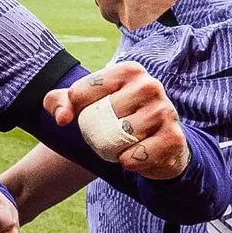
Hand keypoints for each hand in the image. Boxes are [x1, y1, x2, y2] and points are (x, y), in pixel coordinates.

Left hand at [44, 61, 190, 179]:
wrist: (156, 146)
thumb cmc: (114, 120)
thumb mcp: (83, 106)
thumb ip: (58, 103)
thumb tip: (63, 118)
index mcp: (128, 70)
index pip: (80, 92)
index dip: (74, 111)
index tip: (84, 115)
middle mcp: (150, 85)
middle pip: (99, 116)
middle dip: (97, 132)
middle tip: (109, 133)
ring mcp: (164, 111)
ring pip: (117, 137)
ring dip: (113, 148)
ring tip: (124, 143)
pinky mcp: (172, 139)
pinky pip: (132, 157)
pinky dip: (127, 162)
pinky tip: (137, 154)